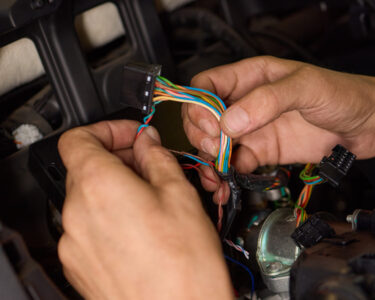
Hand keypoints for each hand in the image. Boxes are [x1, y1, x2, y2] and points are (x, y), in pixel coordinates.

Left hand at [57, 120, 232, 299]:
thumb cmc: (184, 265)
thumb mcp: (179, 194)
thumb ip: (157, 158)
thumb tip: (147, 143)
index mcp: (99, 186)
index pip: (78, 138)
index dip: (107, 130)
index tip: (131, 136)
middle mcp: (77, 214)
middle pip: (86, 167)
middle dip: (119, 159)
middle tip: (149, 165)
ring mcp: (74, 243)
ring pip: (89, 197)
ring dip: (115, 187)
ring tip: (150, 199)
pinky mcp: (79, 264)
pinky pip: (89, 226)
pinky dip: (109, 215)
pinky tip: (139, 226)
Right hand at [182, 56, 374, 202]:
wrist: (365, 126)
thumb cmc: (341, 94)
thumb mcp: (305, 87)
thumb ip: (267, 100)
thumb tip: (229, 122)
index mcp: (249, 77)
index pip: (206, 86)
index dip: (199, 105)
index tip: (211, 125)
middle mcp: (244, 103)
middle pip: (203, 117)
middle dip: (202, 135)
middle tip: (216, 149)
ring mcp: (250, 129)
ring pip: (214, 144)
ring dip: (208, 161)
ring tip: (215, 176)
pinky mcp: (260, 152)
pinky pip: (233, 164)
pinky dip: (225, 176)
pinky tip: (224, 186)